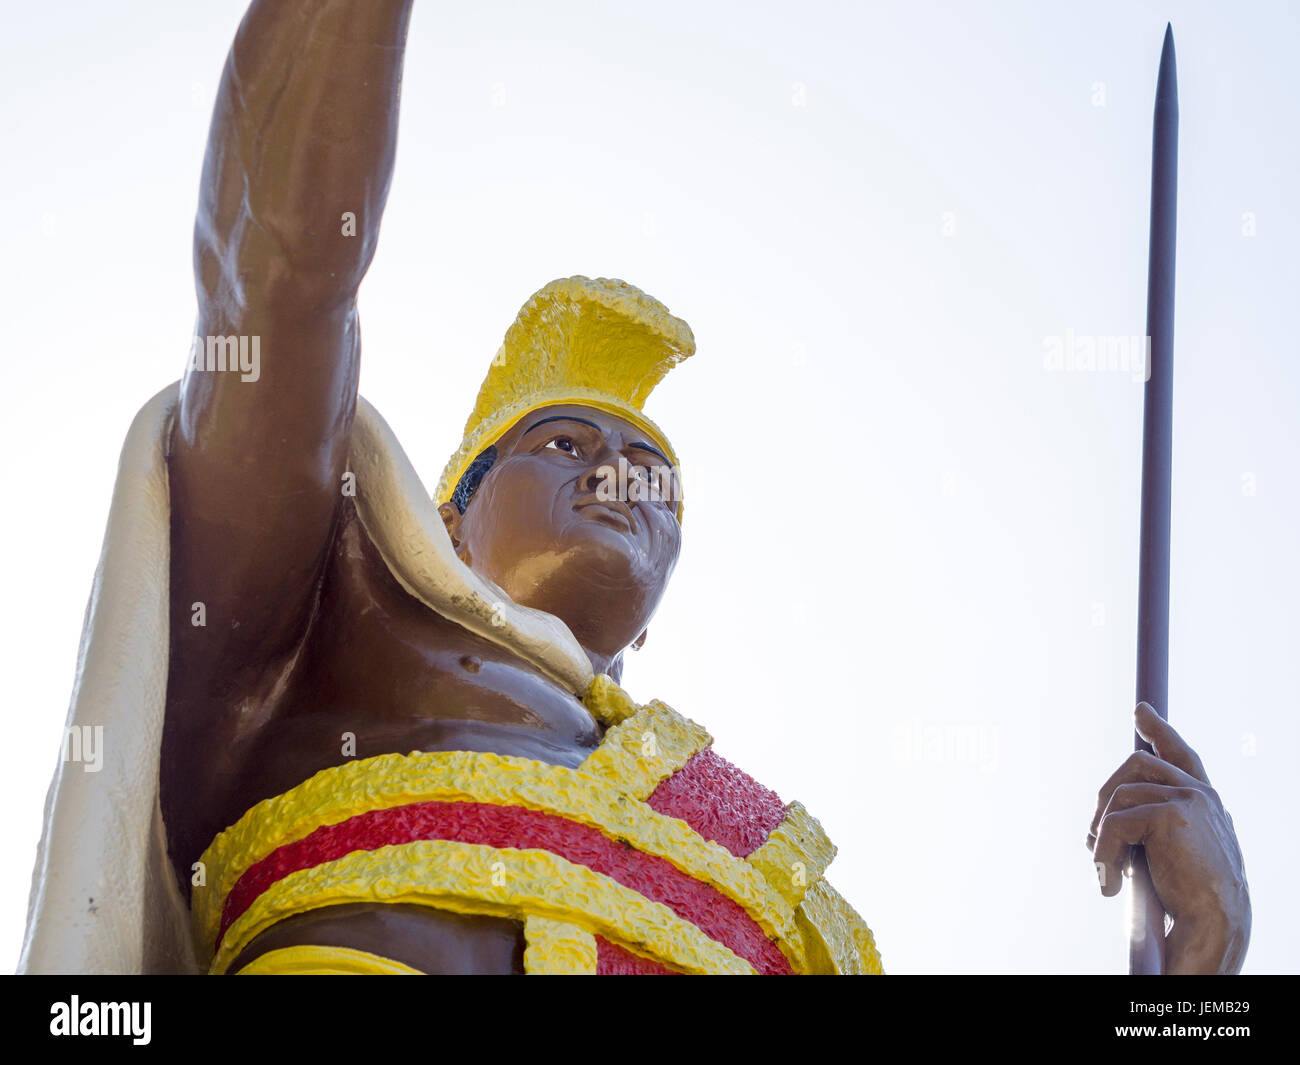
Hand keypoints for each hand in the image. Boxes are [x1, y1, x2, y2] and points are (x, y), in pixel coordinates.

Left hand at [1087, 703, 1249, 973]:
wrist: (1212, 925)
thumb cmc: (1191, 900)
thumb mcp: (1175, 853)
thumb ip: (1155, 826)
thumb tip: (1105, 814)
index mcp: (1204, 802)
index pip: (1180, 754)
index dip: (1160, 732)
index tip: (1141, 712)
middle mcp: (1200, 793)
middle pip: (1134, 765)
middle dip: (1103, 797)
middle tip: (1091, 839)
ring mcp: (1188, 799)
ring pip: (1117, 797)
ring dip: (1100, 837)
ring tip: (1105, 872)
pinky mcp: (1171, 814)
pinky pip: (1114, 823)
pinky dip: (1102, 852)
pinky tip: (1109, 883)